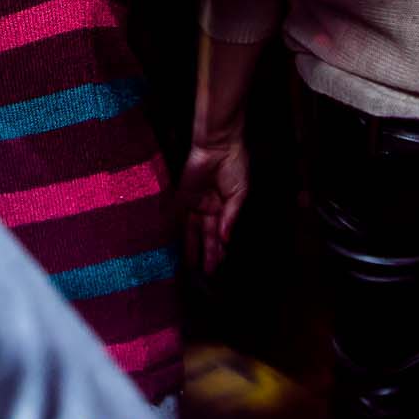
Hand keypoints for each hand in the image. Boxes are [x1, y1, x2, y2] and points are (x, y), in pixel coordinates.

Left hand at [178, 135, 251, 276]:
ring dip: (192, 248)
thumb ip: (232, 216)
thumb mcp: (239, 193)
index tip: (219, 266)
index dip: (220, 249)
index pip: (221, 233)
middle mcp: (209, 207)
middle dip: (208, 254)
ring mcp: (195, 202)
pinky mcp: (183, 195)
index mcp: (224, 207)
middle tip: (207, 273)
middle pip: (206, 235)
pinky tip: (178, 243)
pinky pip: (179, 216)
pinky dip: (179, 230)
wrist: (220, 145)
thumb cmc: (234, 165)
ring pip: (193, 230)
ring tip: (192, 266)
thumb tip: (227, 239)